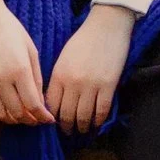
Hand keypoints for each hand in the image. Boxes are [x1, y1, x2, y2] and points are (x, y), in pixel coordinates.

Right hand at [0, 0, 53, 126]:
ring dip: (13, 120)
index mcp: (19, 69)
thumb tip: (41, 102)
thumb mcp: (31, 50)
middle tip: (37, 119)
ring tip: (21, 116)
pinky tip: (4, 112)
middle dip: (30, 120)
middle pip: (17, 113)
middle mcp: (1, 79)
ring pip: (0, 115)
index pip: (33, 104)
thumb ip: (36, 78)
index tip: (49, 120)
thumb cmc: (11, 29)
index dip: (43, 116)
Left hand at [48, 2, 134, 136]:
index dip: (51, 117)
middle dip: (66, 126)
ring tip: (82, 130)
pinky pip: (101, 110)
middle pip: (66, 114)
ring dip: (82, 127)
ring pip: (83, 116)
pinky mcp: (108, 86)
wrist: (107, 26)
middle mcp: (73, 83)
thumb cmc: (83, 40)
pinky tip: (96, 123)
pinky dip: (98, 120)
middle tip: (67, 132)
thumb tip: (54, 100)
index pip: (51, 105)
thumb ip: (58, 78)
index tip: (53, 123)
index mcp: (59, 75)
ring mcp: (91, 86)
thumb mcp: (64, 58)